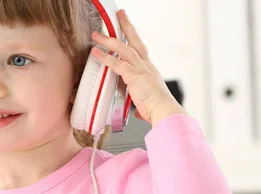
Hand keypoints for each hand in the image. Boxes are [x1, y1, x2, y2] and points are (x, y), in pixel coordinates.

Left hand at [90, 9, 186, 126]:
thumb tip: (138, 112)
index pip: (140, 50)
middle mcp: (146, 66)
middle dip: (126, 26)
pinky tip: (96, 52)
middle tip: (120, 14)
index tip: (128, 30)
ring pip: (123, 48)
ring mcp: (141, 69)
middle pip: (135, 41)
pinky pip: (117, 63)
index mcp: (149, 70)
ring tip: (96, 35)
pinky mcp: (134, 75)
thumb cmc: (158, 110)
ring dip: (108, 40)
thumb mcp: (147, 104)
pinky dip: (105, 57)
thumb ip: (141, 106)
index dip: (133, 39)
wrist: (165, 112)